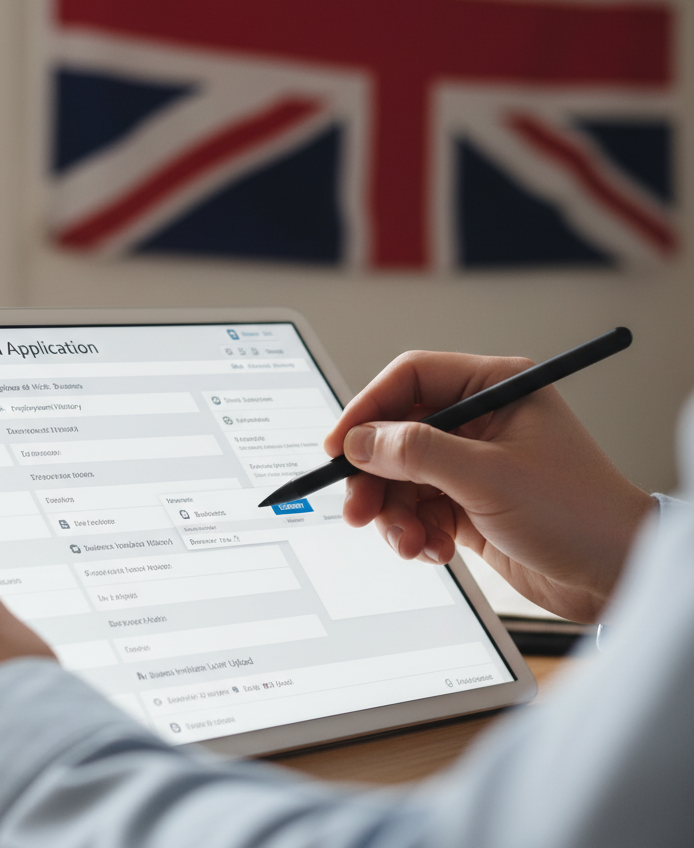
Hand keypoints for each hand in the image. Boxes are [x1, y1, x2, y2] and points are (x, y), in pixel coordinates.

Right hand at [322, 351, 655, 622]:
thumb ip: (417, 452)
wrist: (617, 577)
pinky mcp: (467, 501)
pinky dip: (416, 532)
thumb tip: (361, 440)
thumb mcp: (489, 476)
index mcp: (494, 387)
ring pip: (401, 476)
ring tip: (408, 542)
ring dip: (395, 513)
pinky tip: (433, 550)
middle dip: (375, 476)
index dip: (367, 409)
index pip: (411, 379)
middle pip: (397, 433)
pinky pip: (418, 508)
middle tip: (357, 508)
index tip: (339, 445)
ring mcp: (471, 462)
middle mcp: (479, 419)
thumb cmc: (579, 513)